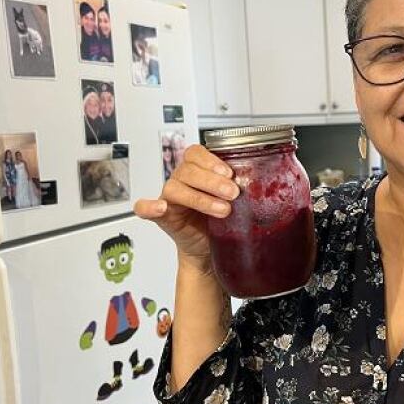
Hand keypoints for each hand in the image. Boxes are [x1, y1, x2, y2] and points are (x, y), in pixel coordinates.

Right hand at [134, 145, 239, 273]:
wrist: (210, 249)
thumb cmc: (221, 222)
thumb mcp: (234, 201)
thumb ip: (238, 188)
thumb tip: (259, 182)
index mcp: (197, 171)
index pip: (196, 154)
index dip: (211, 161)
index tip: (230, 173)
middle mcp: (181, 180)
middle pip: (188, 170)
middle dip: (213, 181)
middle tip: (233, 194)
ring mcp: (169, 198)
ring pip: (175, 187)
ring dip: (200, 198)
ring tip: (223, 210)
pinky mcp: (162, 217)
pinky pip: (145, 208)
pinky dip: (150, 207)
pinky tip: (160, 208)